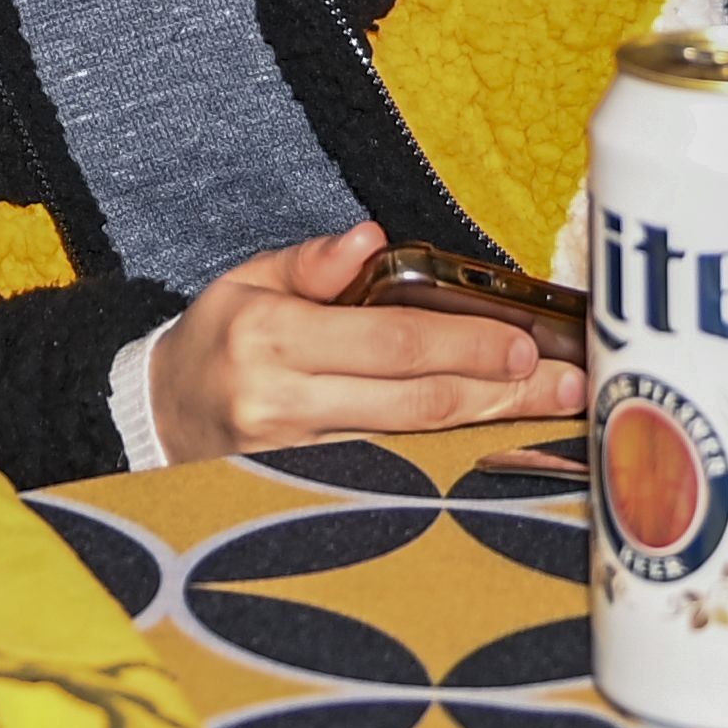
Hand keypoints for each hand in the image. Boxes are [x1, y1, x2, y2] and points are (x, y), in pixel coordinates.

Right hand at [152, 224, 581, 460]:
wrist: (161, 419)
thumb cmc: (218, 339)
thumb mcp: (248, 279)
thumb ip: (312, 262)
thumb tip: (369, 236)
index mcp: (273, 336)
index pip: (390, 342)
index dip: (463, 344)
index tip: (522, 341)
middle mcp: (287, 404)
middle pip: (418, 402)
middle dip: (501, 393)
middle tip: (565, 382)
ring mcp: (299, 459)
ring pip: (416, 445)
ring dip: (490, 428)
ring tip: (550, 410)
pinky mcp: (311, 491)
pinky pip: (395, 472)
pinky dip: (451, 458)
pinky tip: (497, 444)